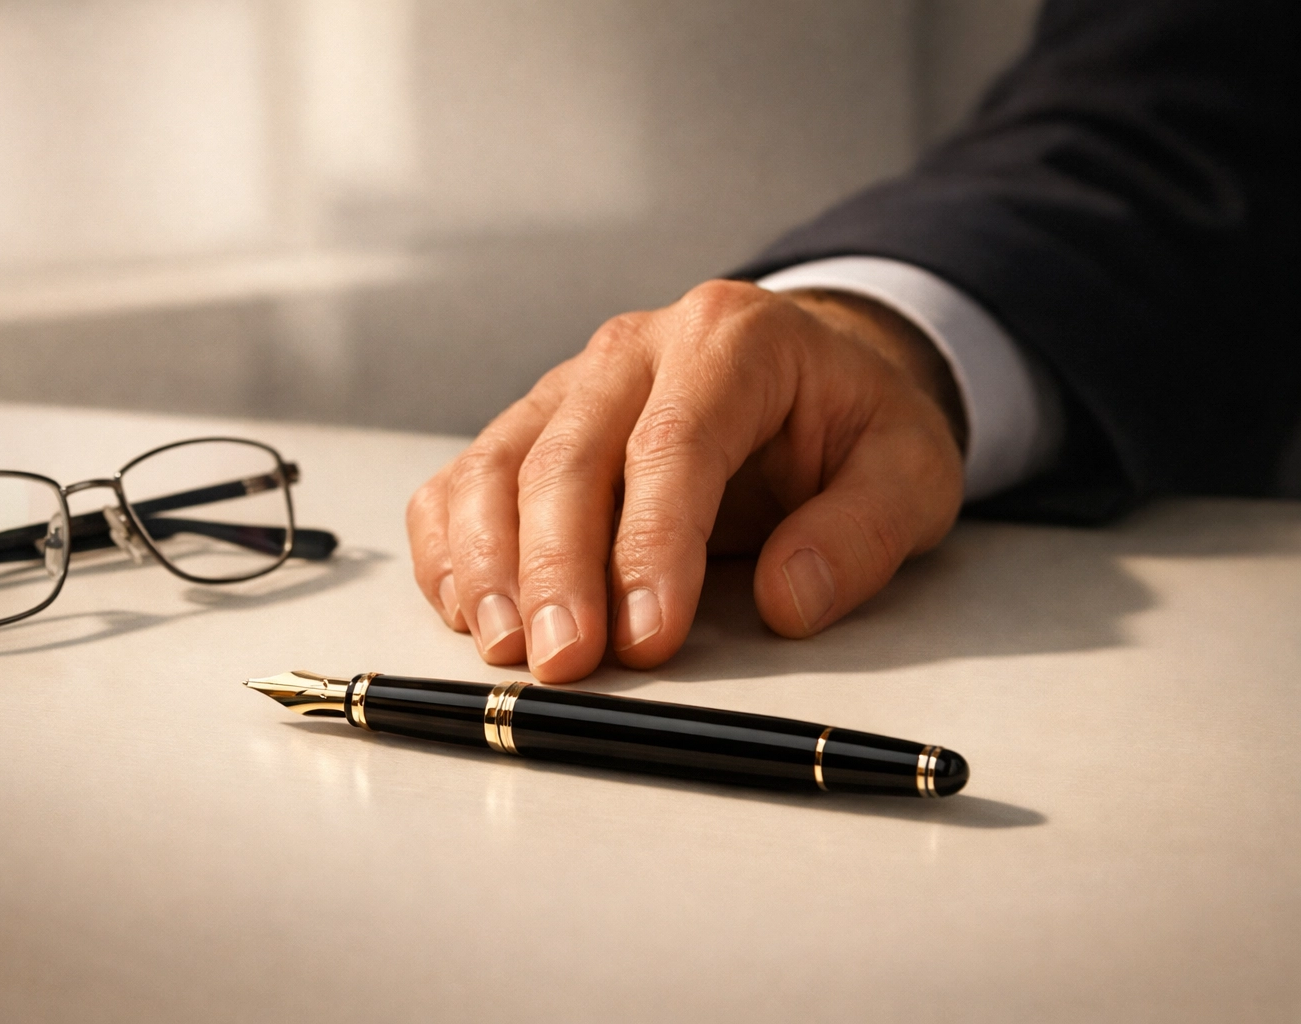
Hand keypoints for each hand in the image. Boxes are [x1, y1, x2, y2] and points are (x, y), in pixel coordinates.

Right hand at [406, 279, 965, 682]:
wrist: (809, 369)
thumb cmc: (849, 419)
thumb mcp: (909, 467)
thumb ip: (861, 531)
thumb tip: (786, 601)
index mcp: (729, 342)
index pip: (673, 442)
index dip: (651, 545)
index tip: (648, 637)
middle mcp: (633, 352)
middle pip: (566, 457)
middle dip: (556, 571)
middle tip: (564, 663)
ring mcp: (568, 388)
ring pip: (496, 466)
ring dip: (489, 565)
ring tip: (507, 649)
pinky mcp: (531, 429)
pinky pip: (463, 482)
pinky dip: (452, 548)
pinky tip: (472, 610)